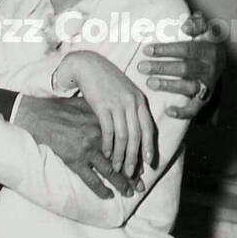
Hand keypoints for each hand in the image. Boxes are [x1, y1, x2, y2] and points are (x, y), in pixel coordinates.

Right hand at [13, 95, 141, 199]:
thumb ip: (102, 112)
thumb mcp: (85, 104)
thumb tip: (114, 114)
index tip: (141, 166)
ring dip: (122, 184)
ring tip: (130, 193)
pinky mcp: (75, 160)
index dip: (134, 156)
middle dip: (133, 174)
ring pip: (111, 172)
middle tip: (141, 185)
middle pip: (122, 159)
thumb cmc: (61, 108)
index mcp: (104, 123)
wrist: (40, 116)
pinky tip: (109, 196)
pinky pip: (92, 180)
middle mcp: (99, 137)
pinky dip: (101, 189)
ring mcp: (87, 150)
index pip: (125, 143)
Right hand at [55, 51, 154, 176]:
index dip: (149, 146)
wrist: (87, 64)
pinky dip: (108, 145)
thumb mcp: (125, 91)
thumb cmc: (105, 80)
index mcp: (139, 100)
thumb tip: (137, 128)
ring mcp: (117, 104)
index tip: (149, 162)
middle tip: (132, 173)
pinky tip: (106, 154)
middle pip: (137, 136)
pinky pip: (108, 130)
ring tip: (118, 168)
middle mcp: (131, 102)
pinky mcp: (102, 106)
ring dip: (121, 155)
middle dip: (135, 157)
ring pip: (123, 136)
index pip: (148, 128)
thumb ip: (132, 108)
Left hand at [137, 12, 225, 118]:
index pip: (187, 49)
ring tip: (149, 82)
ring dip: (168, 85)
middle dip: (161, 68)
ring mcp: (208, 84)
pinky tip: (169, 111)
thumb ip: (196, 23)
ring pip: (189, 87)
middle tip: (141, 66)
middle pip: (185, 69)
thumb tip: (185, 26)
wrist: (221, 60)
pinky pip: (196, 108)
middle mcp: (211, 68)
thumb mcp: (205, 28)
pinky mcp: (206, 98)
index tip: (147, 50)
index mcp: (210, 49)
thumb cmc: (205, 41)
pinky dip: (184, 112)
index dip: (167, 50)